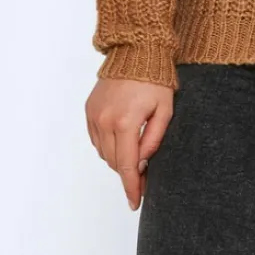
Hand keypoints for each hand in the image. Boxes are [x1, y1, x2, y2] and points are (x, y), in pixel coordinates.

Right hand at [85, 77, 174, 210]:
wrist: (136, 51)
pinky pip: (96, 139)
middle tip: (145, 174)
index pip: (126, 165)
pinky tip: (122, 139)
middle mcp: (105, 121)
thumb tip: (143, 162)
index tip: (135, 203)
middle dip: (128, 172)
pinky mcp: (89, 110)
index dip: (132, 187)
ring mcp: (94, 115)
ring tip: (135, 153)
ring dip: (117, 158)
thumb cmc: (156, 78)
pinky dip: (108, 145)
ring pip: (103, 152)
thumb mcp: (165, 109)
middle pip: (113, 162)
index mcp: (126, 122)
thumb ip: (155, 138)